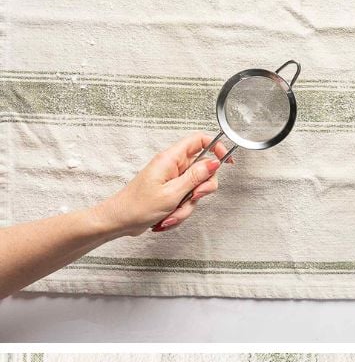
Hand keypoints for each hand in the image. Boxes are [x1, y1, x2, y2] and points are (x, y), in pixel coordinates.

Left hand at [95, 132, 231, 235]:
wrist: (120, 221)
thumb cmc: (137, 206)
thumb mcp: (172, 193)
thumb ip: (195, 177)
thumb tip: (213, 163)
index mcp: (170, 159)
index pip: (199, 141)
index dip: (216, 147)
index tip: (227, 161)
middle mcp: (172, 167)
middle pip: (203, 170)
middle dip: (202, 188)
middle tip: (193, 197)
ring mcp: (172, 180)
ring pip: (195, 189)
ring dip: (187, 206)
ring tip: (172, 213)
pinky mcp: (171, 192)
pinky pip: (186, 200)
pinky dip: (180, 212)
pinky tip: (167, 218)